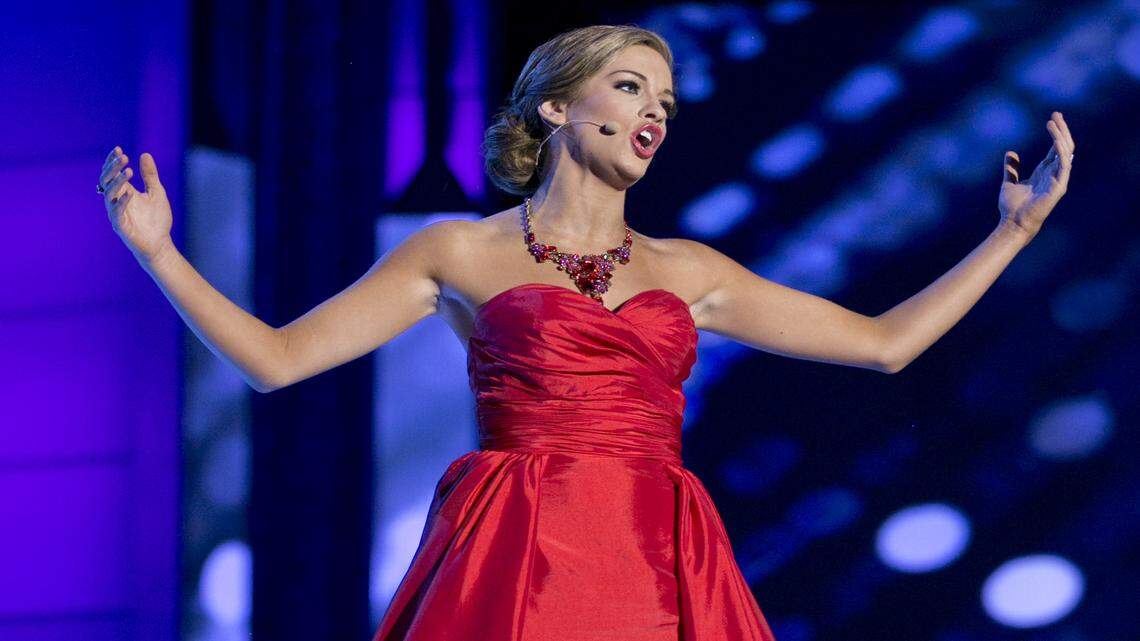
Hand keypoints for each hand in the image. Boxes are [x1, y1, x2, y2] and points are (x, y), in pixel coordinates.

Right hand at [99, 147, 173, 264]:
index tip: (118, 149)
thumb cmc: (157, 219)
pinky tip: (130, 193)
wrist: (160, 243)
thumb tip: (145, 154)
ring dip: (117, 182)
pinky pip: (116, 212)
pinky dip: (122, 202)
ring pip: (109, 194)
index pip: (112, 173)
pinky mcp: (120, 225)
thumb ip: (150, 175)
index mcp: (123, 191)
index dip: (113, 161)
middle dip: (113, 168)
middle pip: (107, 180)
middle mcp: (116, 200)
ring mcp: (116, 213)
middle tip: (122, 157)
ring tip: (128, 171)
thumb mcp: (157, 192)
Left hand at [998, 112, 1074, 242]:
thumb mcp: (1009, 182)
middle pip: (1063, 147)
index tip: (1052, 118)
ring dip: (1060, 136)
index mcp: (1044, 172)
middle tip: (1056, 114)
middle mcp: (1053, 174)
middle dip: (1061, 130)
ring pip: (1066, 152)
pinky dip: (1061, 151)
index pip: (1055, 148)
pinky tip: (1056, 139)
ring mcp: (1058, 179)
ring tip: (1052, 122)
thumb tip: (1010, 152)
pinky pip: (1064, 165)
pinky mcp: (1059, 186)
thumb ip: (1011, 168)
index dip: (1055, 133)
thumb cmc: (1012, 207)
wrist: (1013, 223)